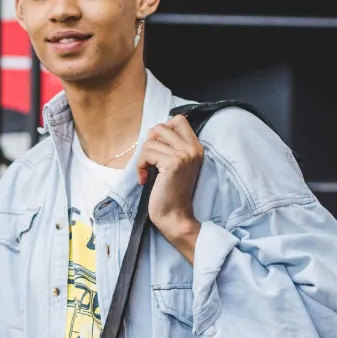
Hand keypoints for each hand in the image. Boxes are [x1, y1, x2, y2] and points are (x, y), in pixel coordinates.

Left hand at [137, 115, 202, 258]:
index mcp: (196, 148)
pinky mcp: (172, 163)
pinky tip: (144, 179)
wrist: (175, 217)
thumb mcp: (176, 166)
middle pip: (161, 126)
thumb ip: (172, 147)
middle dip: (149, 142)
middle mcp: (192, 149)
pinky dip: (140, 166)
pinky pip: (146, 154)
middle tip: (150, 160)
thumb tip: (153, 132)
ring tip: (147, 173)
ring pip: (150, 141)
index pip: (179, 120)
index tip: (158, 149)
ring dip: (143, 158)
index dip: (162, 130)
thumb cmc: (171, 194)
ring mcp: (183, 155)